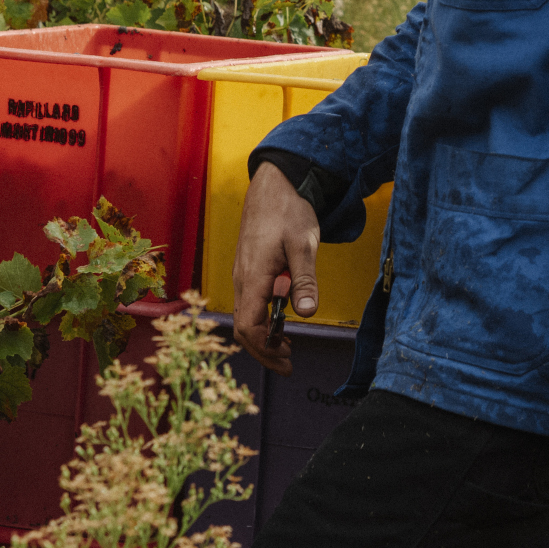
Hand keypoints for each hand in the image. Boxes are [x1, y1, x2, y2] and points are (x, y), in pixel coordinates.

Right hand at [232, 162, 320, 374]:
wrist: (274, 184)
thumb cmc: (288, 211)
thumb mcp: (303, 245)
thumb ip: (305, 280)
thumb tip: (306, 314)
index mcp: (252, 278)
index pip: (249, 327)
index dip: (266, 349)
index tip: (286, 361)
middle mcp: (241, 280)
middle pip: (243, 328)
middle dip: (264, 349)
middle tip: (288, 362)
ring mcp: (242, 274)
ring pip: (244, 316)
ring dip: (263, 335)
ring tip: (286, 345)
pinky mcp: (248, 268)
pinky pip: (247, 302)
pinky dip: (261, 318)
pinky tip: (279, 318)